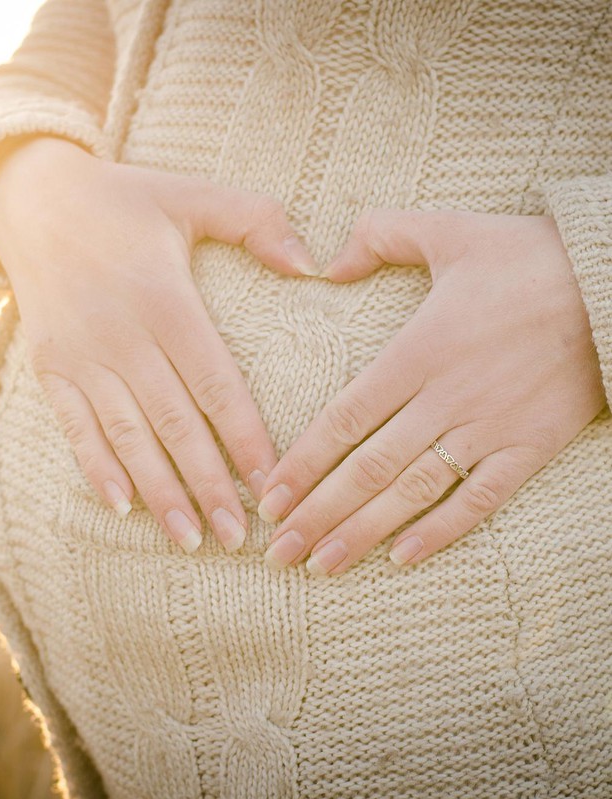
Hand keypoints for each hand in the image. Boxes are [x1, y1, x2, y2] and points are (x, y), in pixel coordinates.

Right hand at [0, 137, 317, 553]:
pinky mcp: (50, 365)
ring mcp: (81, 355)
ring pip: (128, 436)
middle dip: (210, 485)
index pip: (216, 384)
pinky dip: (97, 466)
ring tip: (191, 538)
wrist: (32, 199)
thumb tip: (314, 265)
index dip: (246, 438)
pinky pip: (74, 425)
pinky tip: (123, 504)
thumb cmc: (124, 200)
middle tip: (240, 536)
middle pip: (175, 424)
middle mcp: (123, 335)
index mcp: (165, 299)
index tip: (273, 484)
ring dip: (161, 491)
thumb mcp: (191, 195)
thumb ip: (256, 221)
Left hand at [257, 209, 605, 573]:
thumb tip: (327, 264)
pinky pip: (480, 500)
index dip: (303, 464)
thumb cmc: (528, 257)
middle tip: (279, 553)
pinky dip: (441, 532)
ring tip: (321, 566)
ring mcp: (488, 429)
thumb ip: (380, 236)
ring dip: (364, 532)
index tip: (270, 499)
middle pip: (369, 469)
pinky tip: (402, 560)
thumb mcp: (448, 230)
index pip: (345, 420)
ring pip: (414, 493)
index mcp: (418, 352)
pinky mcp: (529, 448)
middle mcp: (445, 399)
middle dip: (318, 513)